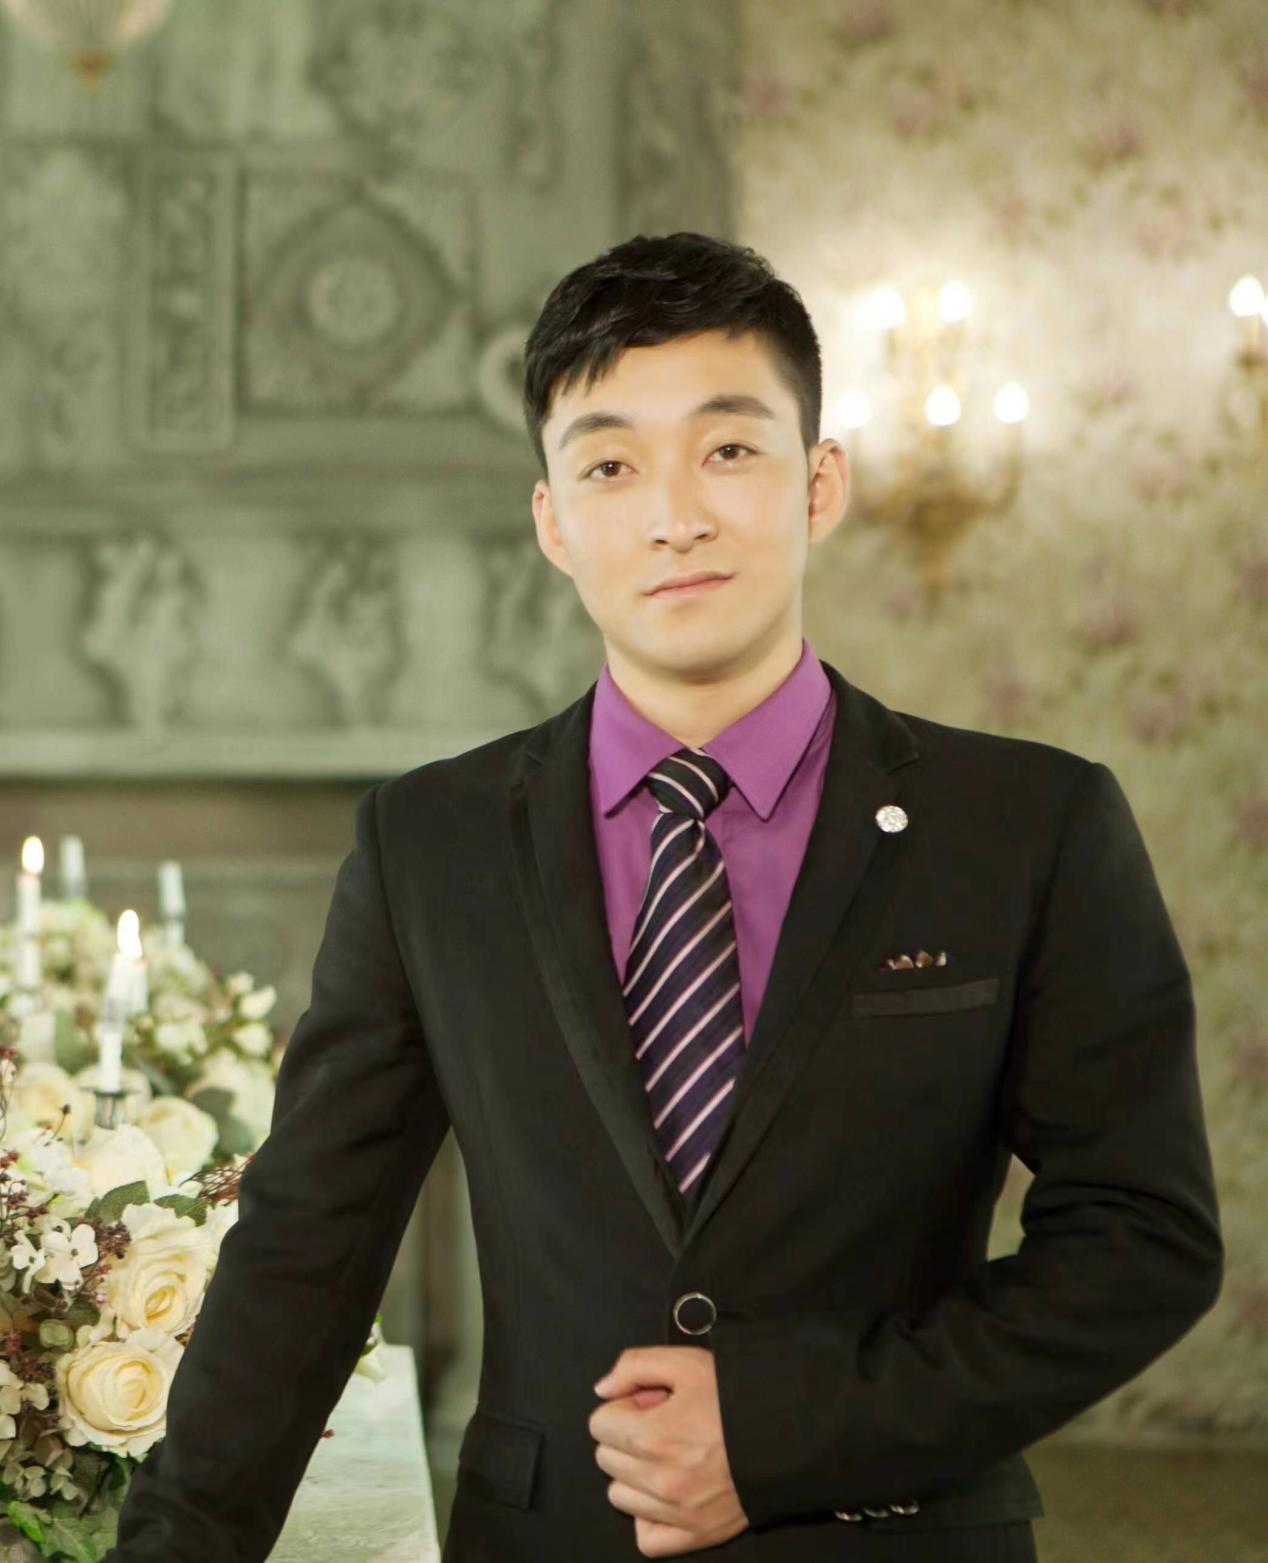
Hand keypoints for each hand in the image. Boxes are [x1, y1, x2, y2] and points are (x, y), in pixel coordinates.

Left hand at [589, 1345, 748, 1557]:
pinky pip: (646, 1537)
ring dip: (634, 1475)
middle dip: (627, 1436)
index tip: (647, 1403)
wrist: (789, 1434)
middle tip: (661, 1424)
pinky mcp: (694, 1535)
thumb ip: (634, 1365)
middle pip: (606, 1458)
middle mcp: (660, 1481)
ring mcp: (676, 1513)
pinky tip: (668, 1491)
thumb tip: (603, 1389)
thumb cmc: (738, 1397)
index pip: (599, 1424)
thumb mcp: (686, 1362)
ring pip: (620, 1496)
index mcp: (653, 1436)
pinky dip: (649, 1516)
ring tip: (667, 1455)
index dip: (623, 1406)